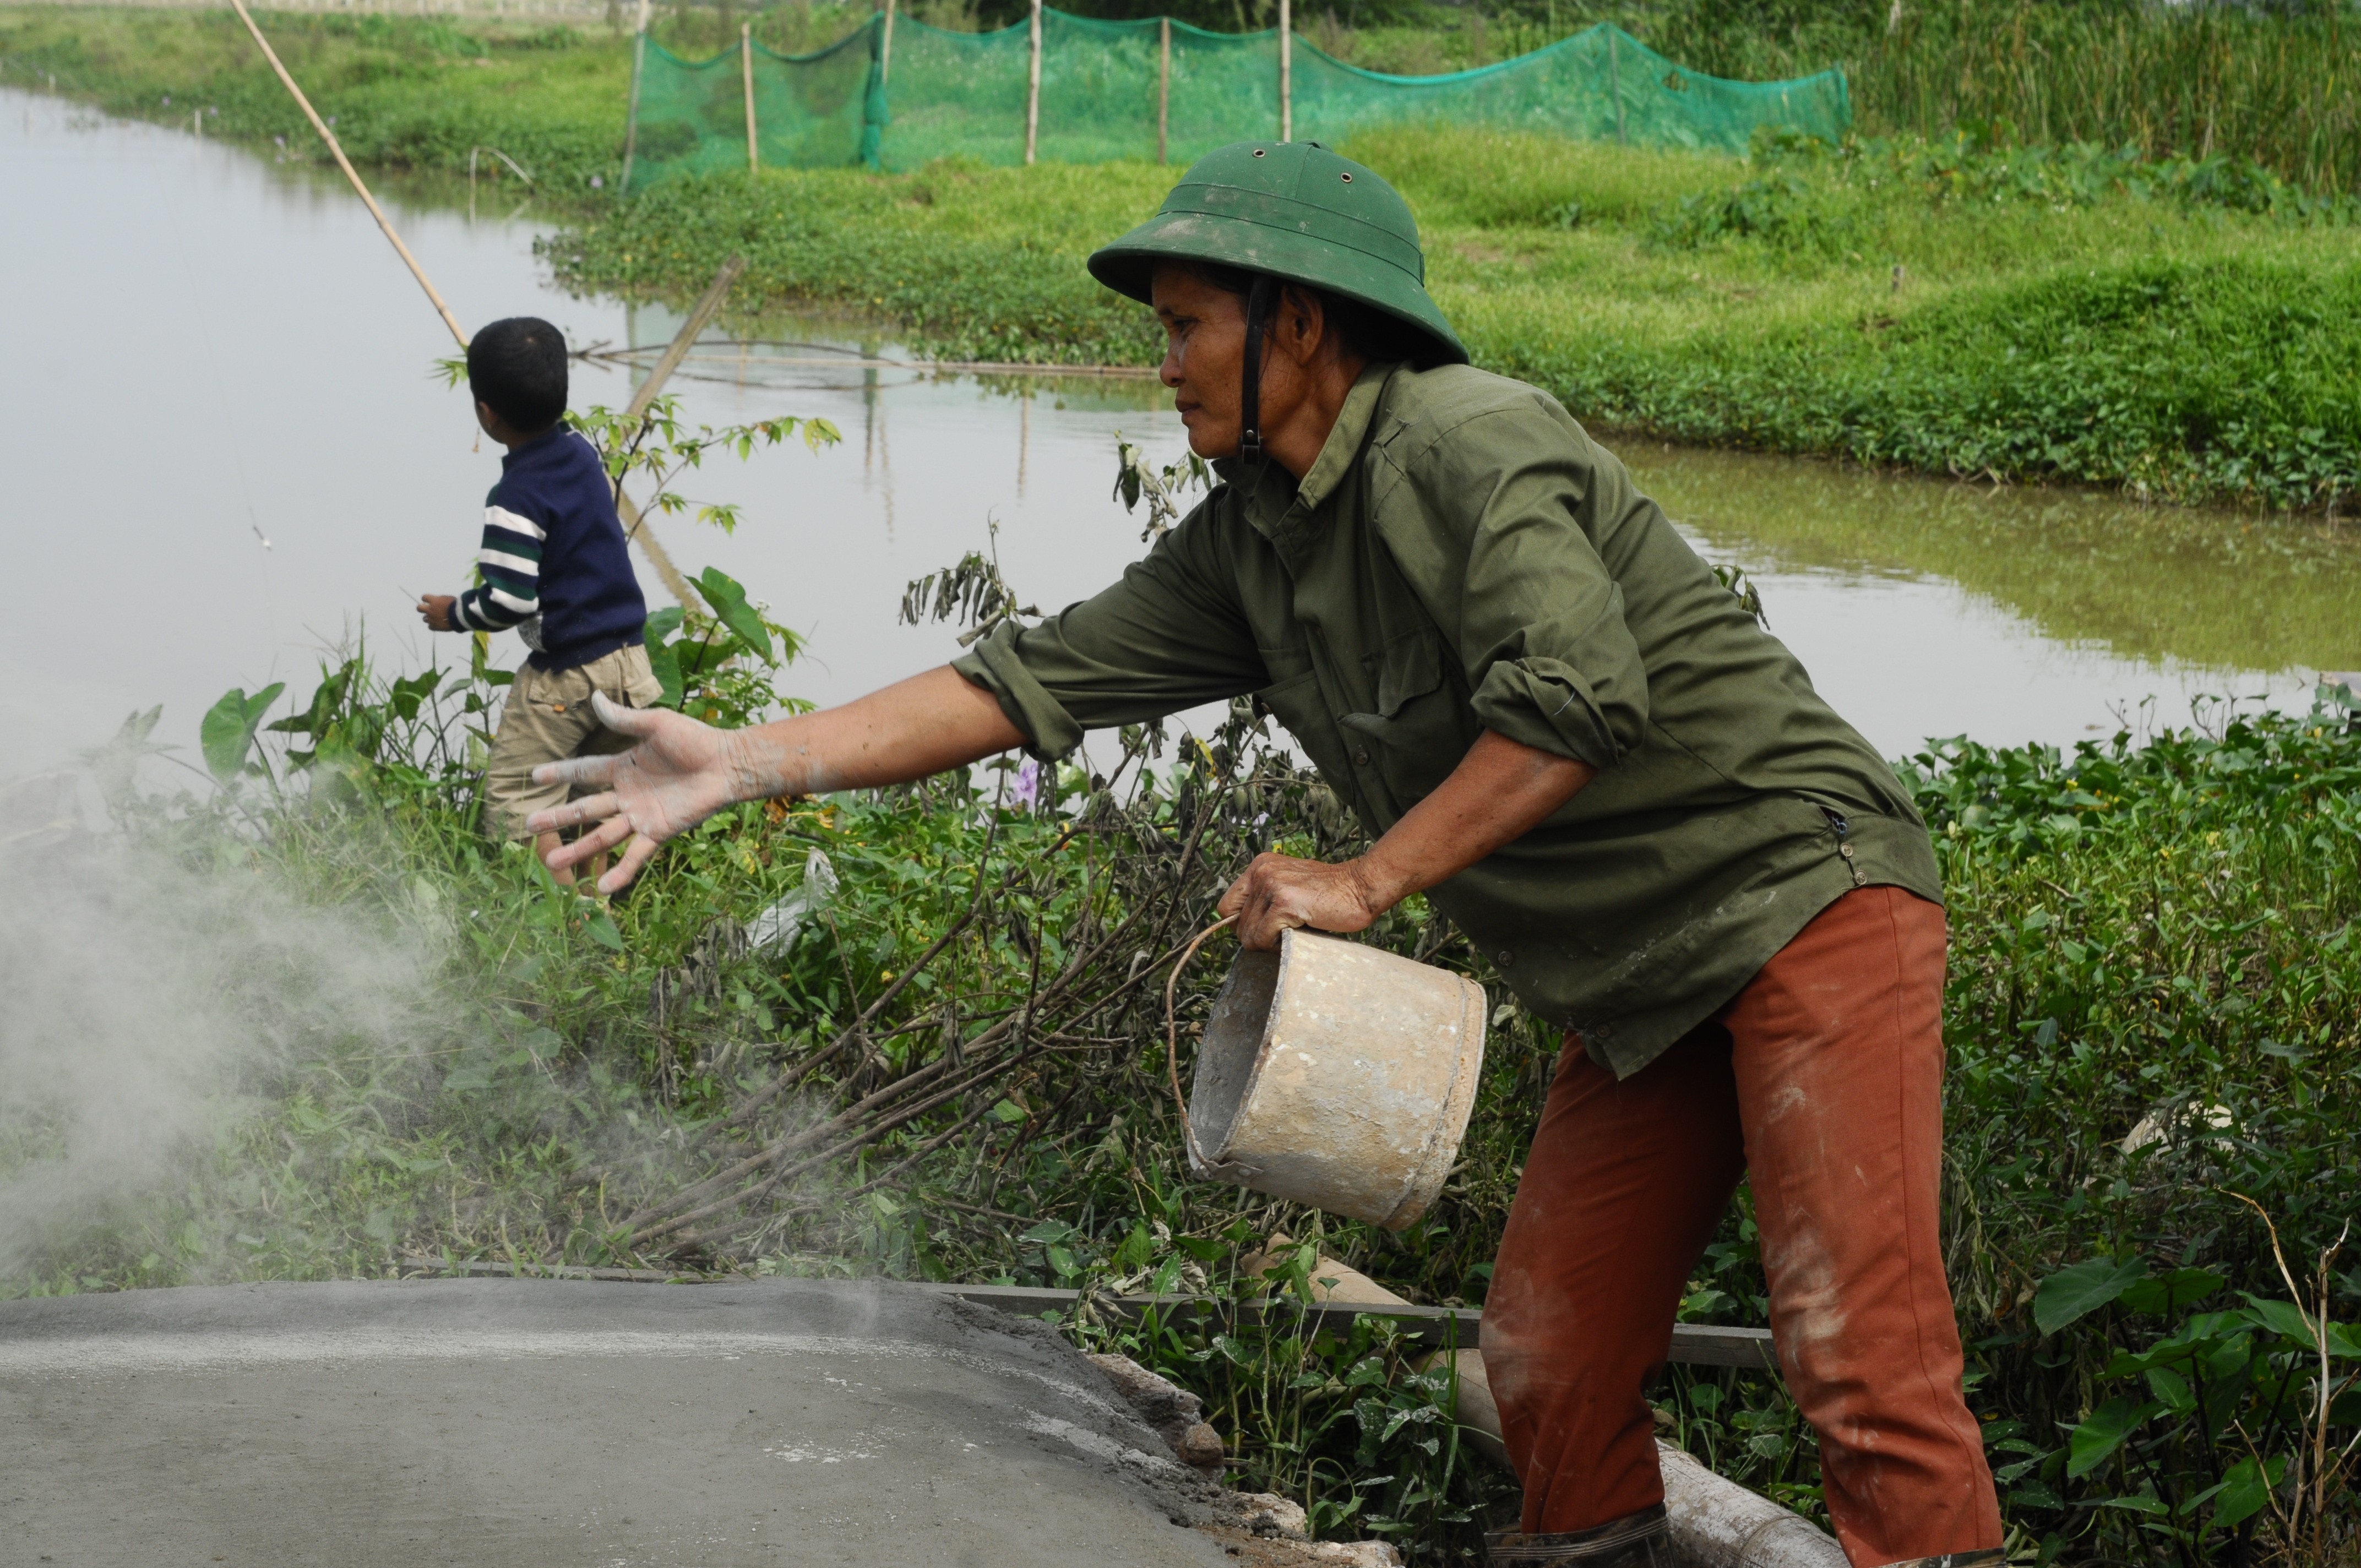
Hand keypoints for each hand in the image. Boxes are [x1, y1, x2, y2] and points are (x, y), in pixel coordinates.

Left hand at [417, 594, 456, 631]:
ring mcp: (432, 619)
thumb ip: (440, 600)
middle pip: (419, 608)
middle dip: (422, 608)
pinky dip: (433, 625)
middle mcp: (430, 609)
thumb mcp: (448, 599)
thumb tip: (438, 601)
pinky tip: (438, 624)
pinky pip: (430, 626)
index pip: (424, 597)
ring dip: (429, 618)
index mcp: (434, 601)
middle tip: (427, 609)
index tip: (429, 600)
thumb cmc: (457, 606)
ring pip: (424, 619)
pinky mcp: (435, 627)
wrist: (461, 616)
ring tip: (436, 618)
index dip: (426, 599)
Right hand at [525, 693, 745, 893]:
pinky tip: (602, 889)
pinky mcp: (659, 831)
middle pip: (586, 808)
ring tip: (551, 864)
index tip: (534, 777)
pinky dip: (621, 872)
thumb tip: (594, 697)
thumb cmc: (696, 740)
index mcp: (623, 767)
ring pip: (603, 836)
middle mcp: (627, 795)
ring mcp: (641, 815)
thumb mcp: (656, 724)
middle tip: (529, 824)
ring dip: (579, 850)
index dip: (561, 772)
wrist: (728, 763)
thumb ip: (624, 719)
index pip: (584, 770)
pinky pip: (636, 855)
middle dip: (558, 817)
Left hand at [1218, 852, 1395, 950]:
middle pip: (1237, 925)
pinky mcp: (1283, 903)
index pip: (1226, 907)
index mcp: (1259, 866)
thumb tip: (1243, 929)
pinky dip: (1277, 946)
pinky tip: (1297, 935)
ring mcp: (1271, 886)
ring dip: (1269, 943)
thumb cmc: (1330, 894)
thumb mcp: (1289, 886)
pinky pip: (1262, 939)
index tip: (1263, 931)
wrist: (1361, 887)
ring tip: (1293, 933)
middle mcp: (1261, 872)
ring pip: (1248, 935)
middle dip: (1258, 937)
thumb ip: (1266, 899)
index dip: (1241, 925)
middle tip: (1285, 933)